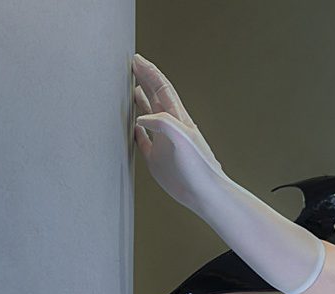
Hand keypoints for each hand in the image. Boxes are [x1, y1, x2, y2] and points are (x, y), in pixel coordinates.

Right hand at [131, 53, 223, 209]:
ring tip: (130, 88)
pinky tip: (133, 125)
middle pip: (154, 96)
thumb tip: (140, 118)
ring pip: (149, 115)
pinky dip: (137, 129)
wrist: (204, 193)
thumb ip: (162, 124)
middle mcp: (170, 127)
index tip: (136, 59)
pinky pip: (143, 139)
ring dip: (140, 101)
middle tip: (131, 66)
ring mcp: (164, 142)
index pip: (161, 88)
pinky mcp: (158, 158)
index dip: (149, 72)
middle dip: (143, 79)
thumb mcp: (181, 139)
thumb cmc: (198, 167)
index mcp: (177, 118)